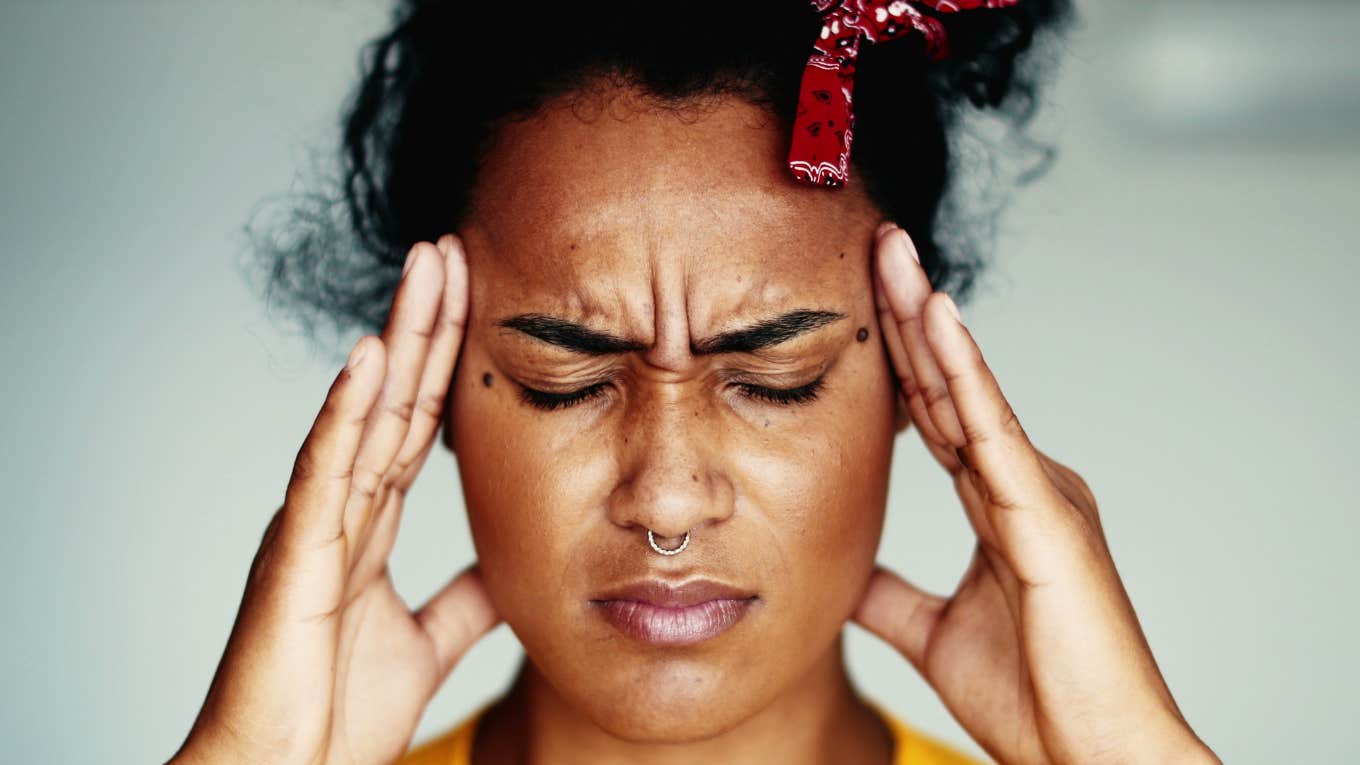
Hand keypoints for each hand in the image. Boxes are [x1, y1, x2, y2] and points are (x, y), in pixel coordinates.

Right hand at [170, 236, 500, 764]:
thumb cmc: (336, 713)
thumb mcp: (428, 641)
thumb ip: (466, 596)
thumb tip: (514, 563)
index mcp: (370, 525)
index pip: (418, 423)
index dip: (445, 361)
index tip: (476, 296)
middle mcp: (341, 509)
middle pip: (393, 398)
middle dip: (425, 323)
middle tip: (453, 250)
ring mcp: (315, 524)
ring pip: (363, 413)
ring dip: (396, 339)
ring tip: (425, 269)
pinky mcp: (294, 554)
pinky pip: (324, 472)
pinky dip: (345, 413)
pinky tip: (369, 357)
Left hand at [854, 225, 1219, 764]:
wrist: (1089, 753)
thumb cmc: (1034, 697)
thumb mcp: (932, 632)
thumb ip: (889, 594)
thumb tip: (840, 572)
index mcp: (999, 503)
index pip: (933, 415)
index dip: (899, 359)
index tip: (862, 304)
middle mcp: (1022, 483)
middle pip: (948, 386)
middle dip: (909, 315)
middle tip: (876, 247)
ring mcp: (1038, 491)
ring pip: (968, 390)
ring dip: (927, 319)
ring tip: (892, 255)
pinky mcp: (1047, 513)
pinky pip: (992, 429)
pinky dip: (963, 371)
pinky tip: (935, 316)